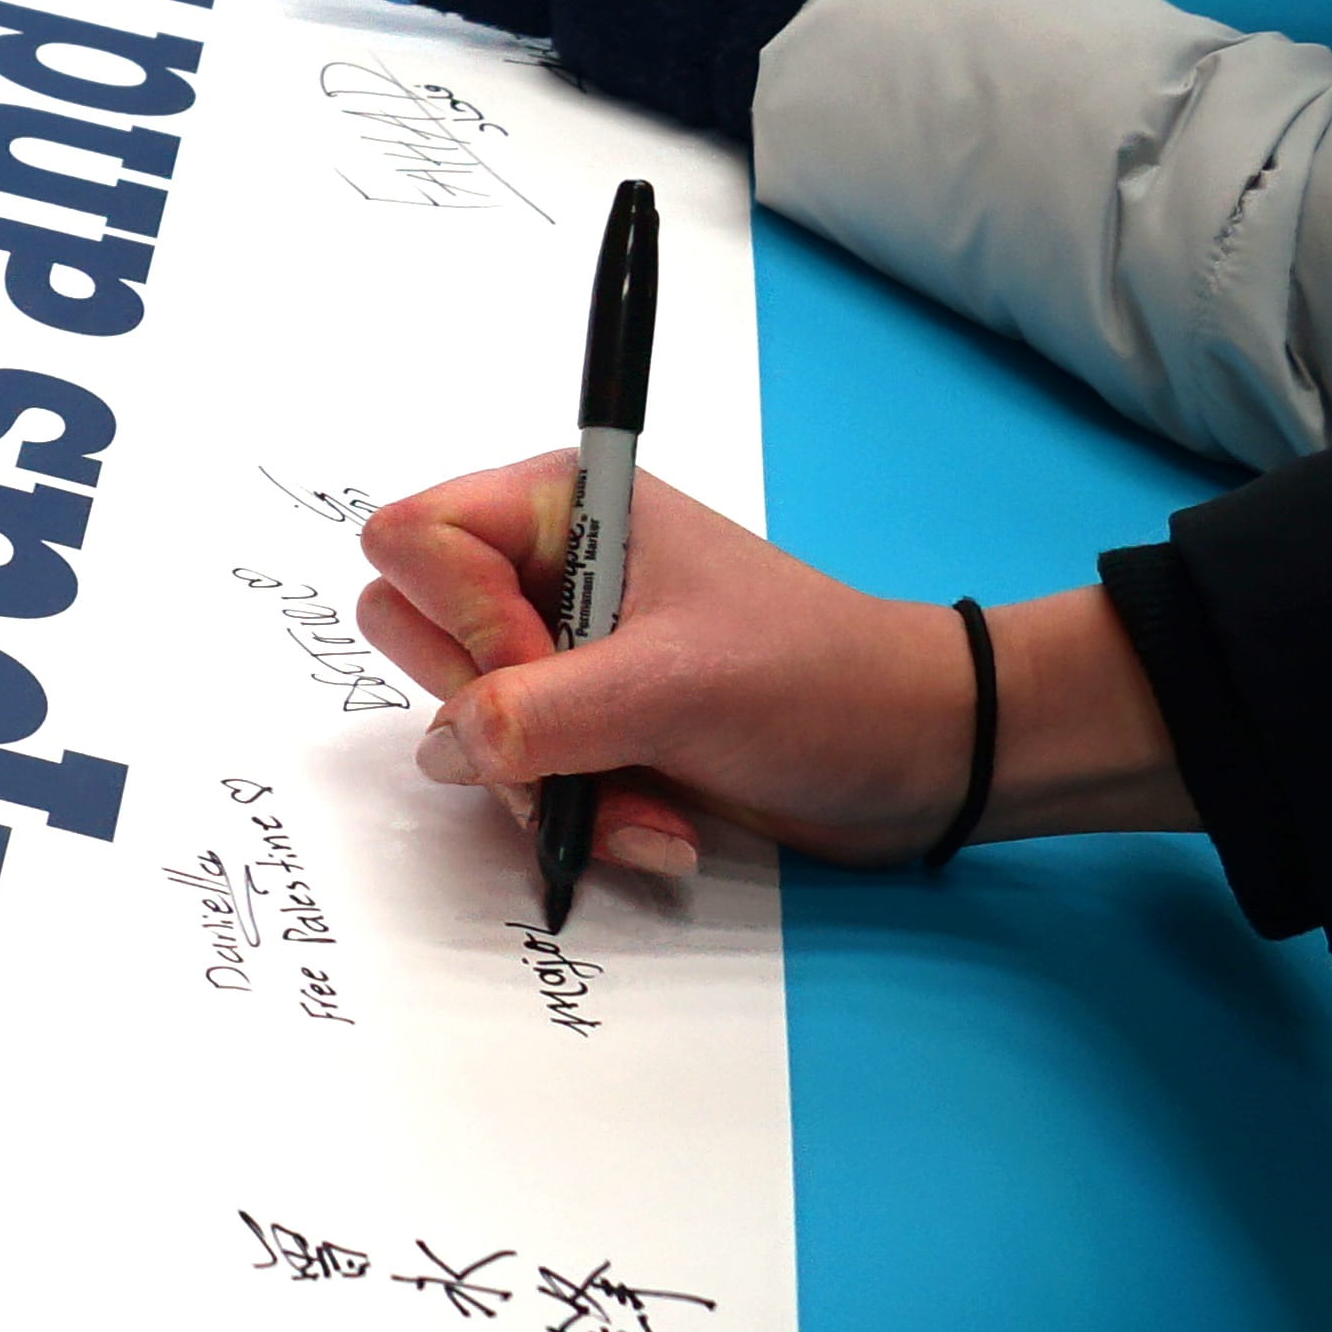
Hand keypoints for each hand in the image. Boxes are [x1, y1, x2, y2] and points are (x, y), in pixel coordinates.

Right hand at [351, 458, 1194, 874]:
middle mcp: (545, 567)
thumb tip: (443, 748)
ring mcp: (558, 649)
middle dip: (491, 719)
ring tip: (644, 806)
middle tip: (581, 743)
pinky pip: (512, 776)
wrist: (917, 754)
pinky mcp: (578, 721)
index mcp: (562, 506)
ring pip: (459, 722)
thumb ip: (539, 714)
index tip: (547, 668)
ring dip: (542, 788)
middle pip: (414, 629)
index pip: (415, 539)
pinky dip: (576, 815)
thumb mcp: (674, 688)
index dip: (460, 615)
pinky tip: (657, 824)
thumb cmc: (816, 683)